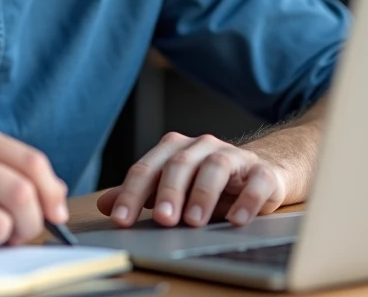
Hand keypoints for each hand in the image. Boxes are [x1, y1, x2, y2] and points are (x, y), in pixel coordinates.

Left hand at [97, 132, 285, 228]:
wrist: (259, 175)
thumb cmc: (208, 183)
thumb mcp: (172, 188)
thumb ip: (141, 195)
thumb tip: (105, 205)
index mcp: (174, 149)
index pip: (147, 168)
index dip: (132, 193)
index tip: (121, 218)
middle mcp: (201, 147)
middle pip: (180, 163)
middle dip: (168, 191)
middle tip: (162, 218)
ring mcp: (233, 156)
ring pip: (215, 167)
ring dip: (203, 193)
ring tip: (194, 220)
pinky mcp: (261, 171)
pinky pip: (256, 180)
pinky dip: (247, 200)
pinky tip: (237, 219)